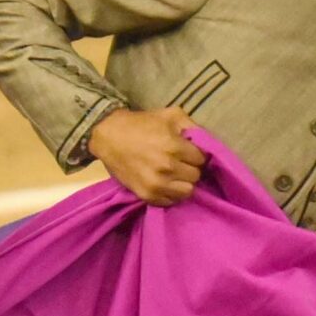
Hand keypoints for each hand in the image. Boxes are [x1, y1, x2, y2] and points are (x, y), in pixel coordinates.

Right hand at [87, 107, 206, 204]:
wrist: (108, 136)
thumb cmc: (141, 123)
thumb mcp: (169, 114)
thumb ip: (192, 126)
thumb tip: (207, 141)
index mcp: (174, 146)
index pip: (202, 159)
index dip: (197, 154)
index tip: (189, 152)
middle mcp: (167, 167)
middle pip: (196, 176)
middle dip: (191, 168)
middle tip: (181, 162)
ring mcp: (157, 184)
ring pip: (187, 191)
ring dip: (183, 182)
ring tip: (175, 174)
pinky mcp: (147, 195)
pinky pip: (171, 201)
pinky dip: (171, 193)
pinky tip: (165, 182)